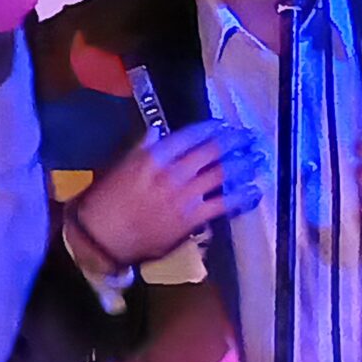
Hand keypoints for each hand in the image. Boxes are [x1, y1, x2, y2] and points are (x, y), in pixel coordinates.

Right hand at [68, 122, 263, 272]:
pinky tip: (253, 191)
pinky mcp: (192, 218)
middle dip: (232, 142)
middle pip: (210, 152)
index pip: (188, 136)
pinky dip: (241, 197)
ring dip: (242, 164)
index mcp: (153, 158)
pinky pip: (223, 204)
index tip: (222, 124)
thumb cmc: (106, 202)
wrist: (103, 237)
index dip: (209, 128)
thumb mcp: (119, 168)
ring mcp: (185, 196)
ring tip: (257, 158)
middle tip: (247, 137)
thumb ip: (141, 149)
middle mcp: (173, 173)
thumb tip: (157, 132)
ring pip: (221, 175)